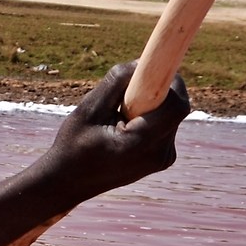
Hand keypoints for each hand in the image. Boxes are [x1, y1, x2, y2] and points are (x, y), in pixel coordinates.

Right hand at [38, 62, 188, 208]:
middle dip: (156, 91)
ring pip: (171, 115)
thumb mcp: (87, 110)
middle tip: (124, 96)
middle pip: (175, 107)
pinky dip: (150, 116)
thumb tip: (140, 63)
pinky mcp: (162, 158)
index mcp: (141, 144)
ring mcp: (163, 159)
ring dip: (151, 105)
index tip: (151, 67)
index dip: (170, 80)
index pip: (176, 105)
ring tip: (118, 118)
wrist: (69, 183)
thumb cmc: (73, 146)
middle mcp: (160, 154)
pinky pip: (165, 125)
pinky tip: (124, 128)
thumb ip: (115, 84)